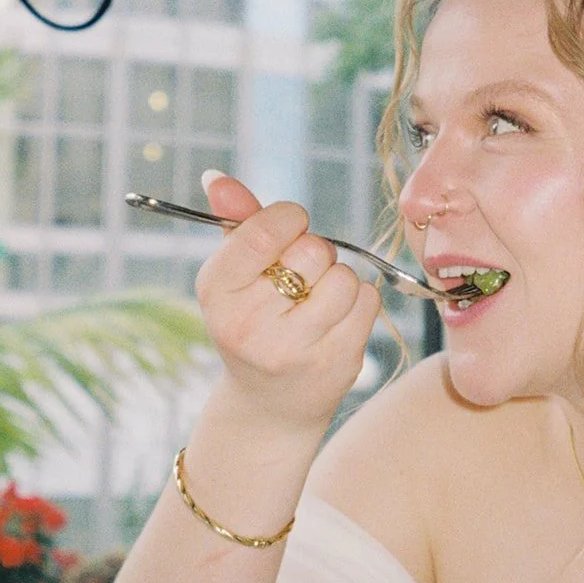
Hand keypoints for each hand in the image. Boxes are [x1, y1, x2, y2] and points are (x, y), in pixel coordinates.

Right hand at [194, 174, 382, 435]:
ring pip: (344, 277)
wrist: (269, 405)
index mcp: (215, 291)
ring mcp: (292, 349)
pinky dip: (360, 302)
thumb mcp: (234, 275)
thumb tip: (215, 177)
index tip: (290, 229)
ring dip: (340, 280)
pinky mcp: (335, 364)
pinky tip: (336, 321)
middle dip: (315, 253)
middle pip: (312, 250)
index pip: (265, 229)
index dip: (290, 219)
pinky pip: (368, 301)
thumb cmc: (254, 320)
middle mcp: (246, 324)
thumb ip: (235, 222)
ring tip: (318, 302)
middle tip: (300, 278)